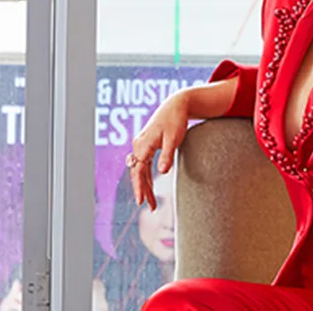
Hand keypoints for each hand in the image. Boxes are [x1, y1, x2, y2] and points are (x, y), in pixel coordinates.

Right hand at [129, 92, 188, 209]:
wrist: (175, 105)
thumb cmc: (175, 121)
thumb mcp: (174, 139)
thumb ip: (168, 156)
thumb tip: (162, 172)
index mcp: (143, 145)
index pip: (139, 171)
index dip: (140, 187)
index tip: (141, 201)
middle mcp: (138, 145)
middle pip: (137, 173)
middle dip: (143, 190)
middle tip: (150, 207)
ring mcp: (141, 145)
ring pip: (140, 170)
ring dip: (145, 185)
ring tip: (151, 202)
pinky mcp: (146, 145)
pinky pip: (144, 164)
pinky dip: (147, 176)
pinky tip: (151, 186)